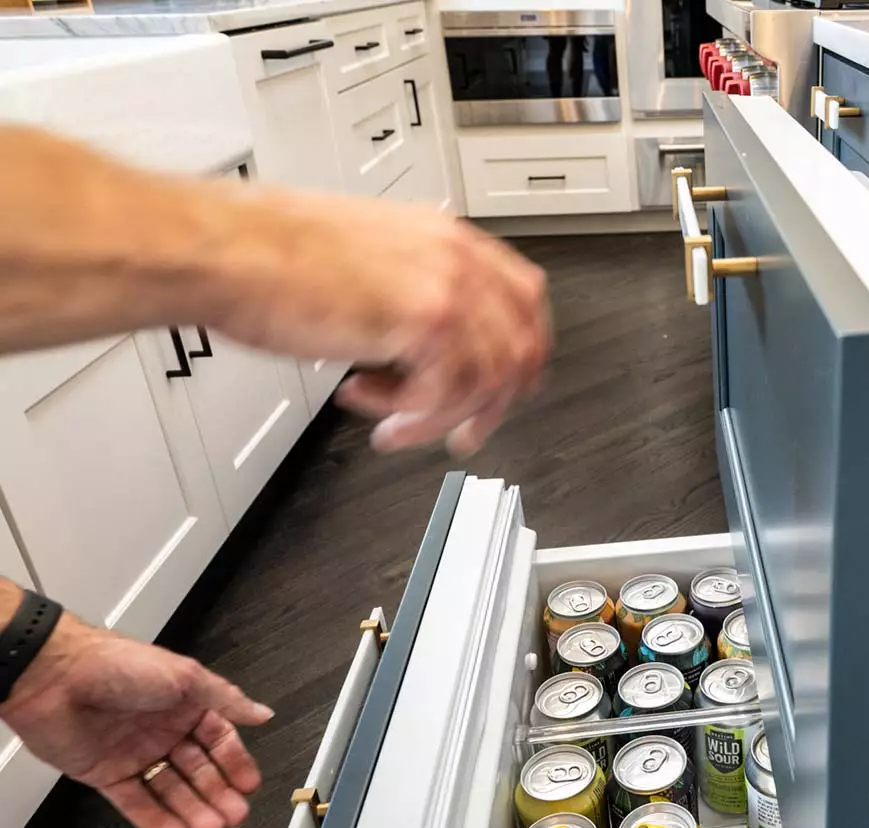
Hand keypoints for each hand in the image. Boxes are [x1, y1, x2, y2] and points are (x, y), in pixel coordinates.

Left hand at [0, 616, 272, 827]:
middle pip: (198, 771)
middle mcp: (163, 730)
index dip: (235, 764)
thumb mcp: (185, 677)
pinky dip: (155, 820)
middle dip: (217, 795)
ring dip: (191, 812)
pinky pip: (135, 802)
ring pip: (170, 790)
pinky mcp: (106, 774)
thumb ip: (226, 699)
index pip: (220, 741)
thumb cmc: (119, 666)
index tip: (248, 786)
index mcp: (185, 705)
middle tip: (233, 816)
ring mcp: (135, 754)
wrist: (54, 678)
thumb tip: (263, 713)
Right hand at [205, 187, 549, 457]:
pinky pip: (445, 393)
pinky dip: (406, 413)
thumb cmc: (266, 252)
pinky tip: (362, 398)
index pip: (523, 296)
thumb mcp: (362, 258)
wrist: (226, 250)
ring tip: (396, 426)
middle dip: (494, 402)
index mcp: (444, 236)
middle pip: (520, 344)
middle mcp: (454, 258)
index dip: (522, 349)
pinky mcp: (426, 323)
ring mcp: (446, 288)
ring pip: (485, 379)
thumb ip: (405, 288)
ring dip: (439, 416)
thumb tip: (416, 338)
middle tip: (465, 431)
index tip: (509, 385)